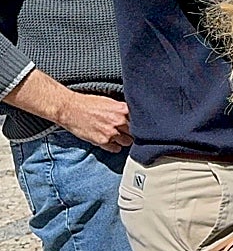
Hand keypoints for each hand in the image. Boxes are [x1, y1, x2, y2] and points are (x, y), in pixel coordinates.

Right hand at [3, 70, 132, 152]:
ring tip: (120, 136)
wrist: (70, 109)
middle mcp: (119, 121)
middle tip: (130, 132)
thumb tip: (135, 114)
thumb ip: (123, 109)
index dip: (142, 124)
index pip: (142, 120)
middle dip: (134, 132)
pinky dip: (115, 147)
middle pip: (136, 132)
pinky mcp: (102, 141)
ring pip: (128, 142)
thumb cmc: (89, 103)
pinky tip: (112, 142)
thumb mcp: (110, 101)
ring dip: (126, 140)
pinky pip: (116, 149)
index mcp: (123, 109)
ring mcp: (111, 133)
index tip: (144, 126)